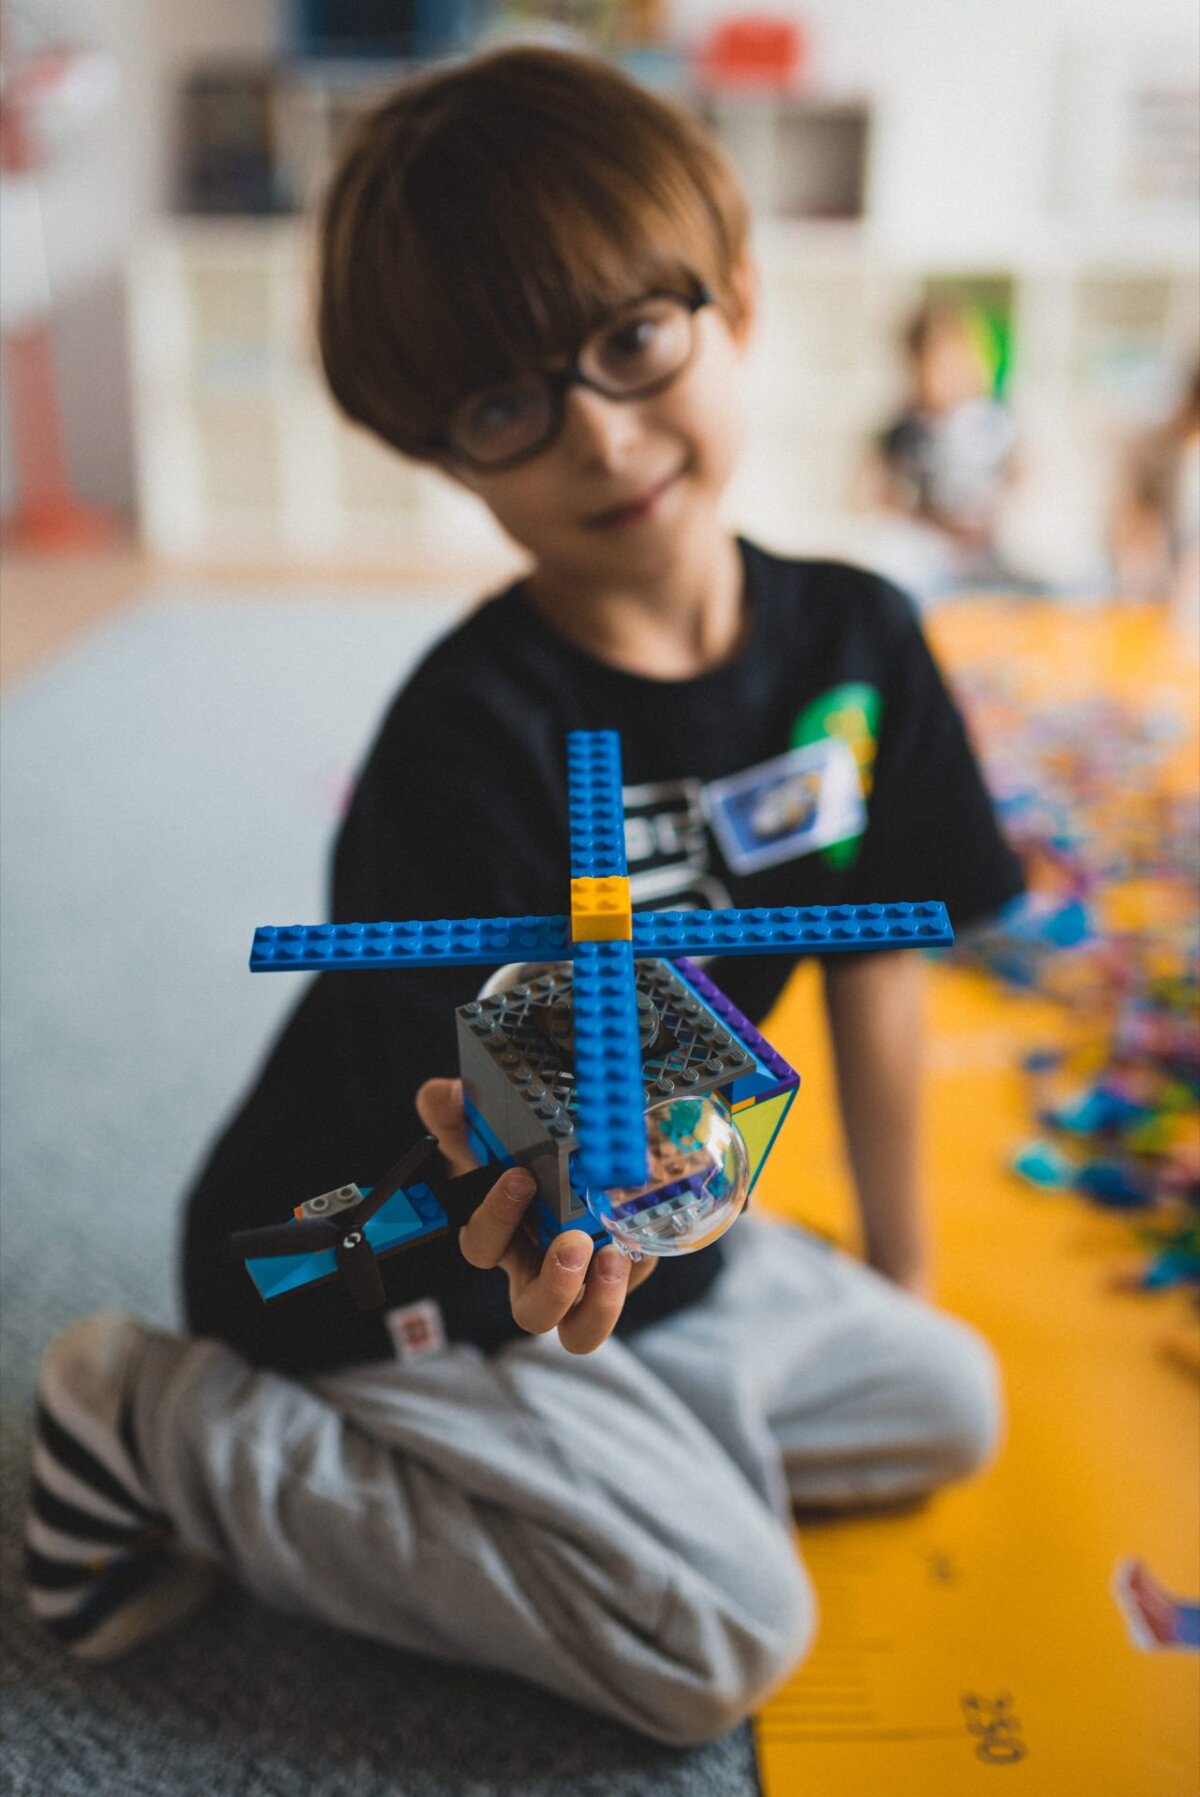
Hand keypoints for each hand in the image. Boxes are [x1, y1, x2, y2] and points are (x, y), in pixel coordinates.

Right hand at [416, 1079, 655, 1354]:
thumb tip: (448, 1095)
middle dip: (552, 1287)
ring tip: (613, 1256)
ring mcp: (582, 1278)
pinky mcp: (624, 1268)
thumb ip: (455, 1114)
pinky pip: (632, 1281)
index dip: (497, 1219)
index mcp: (498, 1239)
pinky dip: (639, 1263)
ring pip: (582, 1328)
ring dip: (599, 1302)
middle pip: (533, 1312)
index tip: (520, 1177)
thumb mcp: (484, 1129)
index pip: (483, 1248)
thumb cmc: (515, 1153)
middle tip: (572, 1243)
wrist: (569, 1154)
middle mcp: (537, 1269)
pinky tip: (644, 1227)